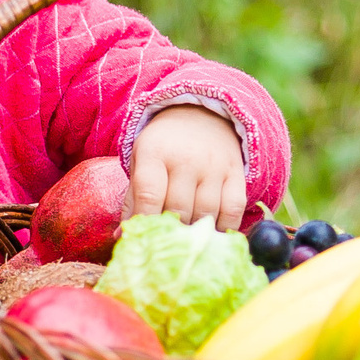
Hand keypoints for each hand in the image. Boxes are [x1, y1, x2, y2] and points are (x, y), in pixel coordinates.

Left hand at [128, 105, 246, 230]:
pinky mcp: (236, 174)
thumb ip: (133, 199)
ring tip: (188, 242)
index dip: (146, 222)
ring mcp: (214, 166)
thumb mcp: (141, 161)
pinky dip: (225, 229)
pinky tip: (214, 235)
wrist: (200, 115)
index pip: (149, 195)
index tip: (144, 240)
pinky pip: (234, 210)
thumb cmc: (164, 146)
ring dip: (197, 233)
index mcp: (155, 152)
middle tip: (166, 244)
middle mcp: (186, 158)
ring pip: (206, 213)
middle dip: (171, 232)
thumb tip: (123, 237)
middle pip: (179, 209)